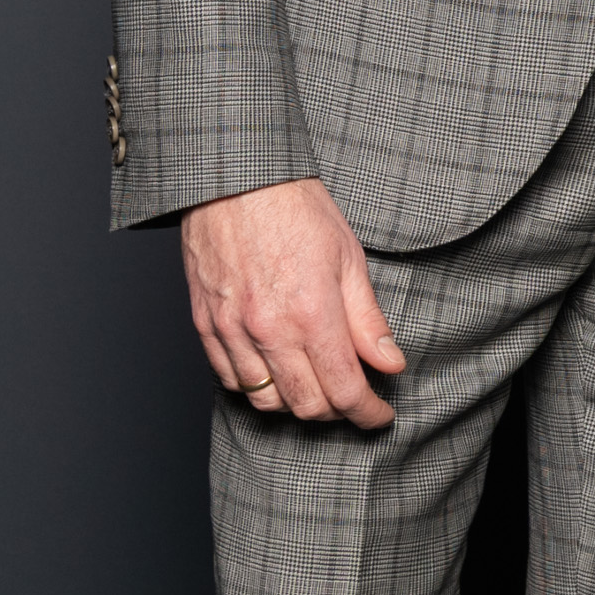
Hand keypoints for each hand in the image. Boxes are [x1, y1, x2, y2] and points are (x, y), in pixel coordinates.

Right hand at [181, 178, 406, 428]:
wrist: (235, 178)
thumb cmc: (295, 208)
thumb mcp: (349, 259)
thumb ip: (368, 320)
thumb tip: (390, 364)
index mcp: (312, 313)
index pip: (344, 390)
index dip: (367, 413)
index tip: (380, 416)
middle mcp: (268, 330)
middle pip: (305, 404)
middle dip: (336, 413)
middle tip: (354, 401)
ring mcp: (231, 330)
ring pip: (265, 399)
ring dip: (295, 404)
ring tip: (317, 388)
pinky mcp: (204, 325)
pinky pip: (230, 379)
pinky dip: (256, 387)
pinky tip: (276, 373)